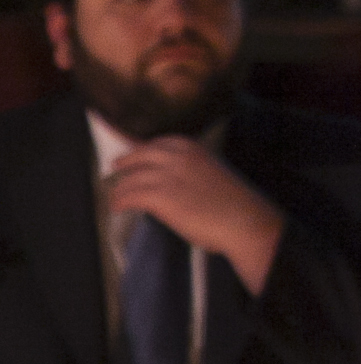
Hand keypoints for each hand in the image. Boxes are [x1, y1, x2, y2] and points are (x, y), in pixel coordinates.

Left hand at [106, 137, 284, 293]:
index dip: (139, 149)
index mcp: (192, 148)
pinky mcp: (159, 197)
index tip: (130, 155)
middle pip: (138, 155)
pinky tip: (118, 208)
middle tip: (114, 168)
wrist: (243, 220)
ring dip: (119, 189)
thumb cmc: (233, 202)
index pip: (156, 143)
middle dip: (124, 163)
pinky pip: (129, 196)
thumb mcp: (211, 172)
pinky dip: (120, 202)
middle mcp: (177, 157)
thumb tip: (168, 176)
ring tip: (116, 197)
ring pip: (130, 178)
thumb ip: (189, 168)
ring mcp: (167, 176)